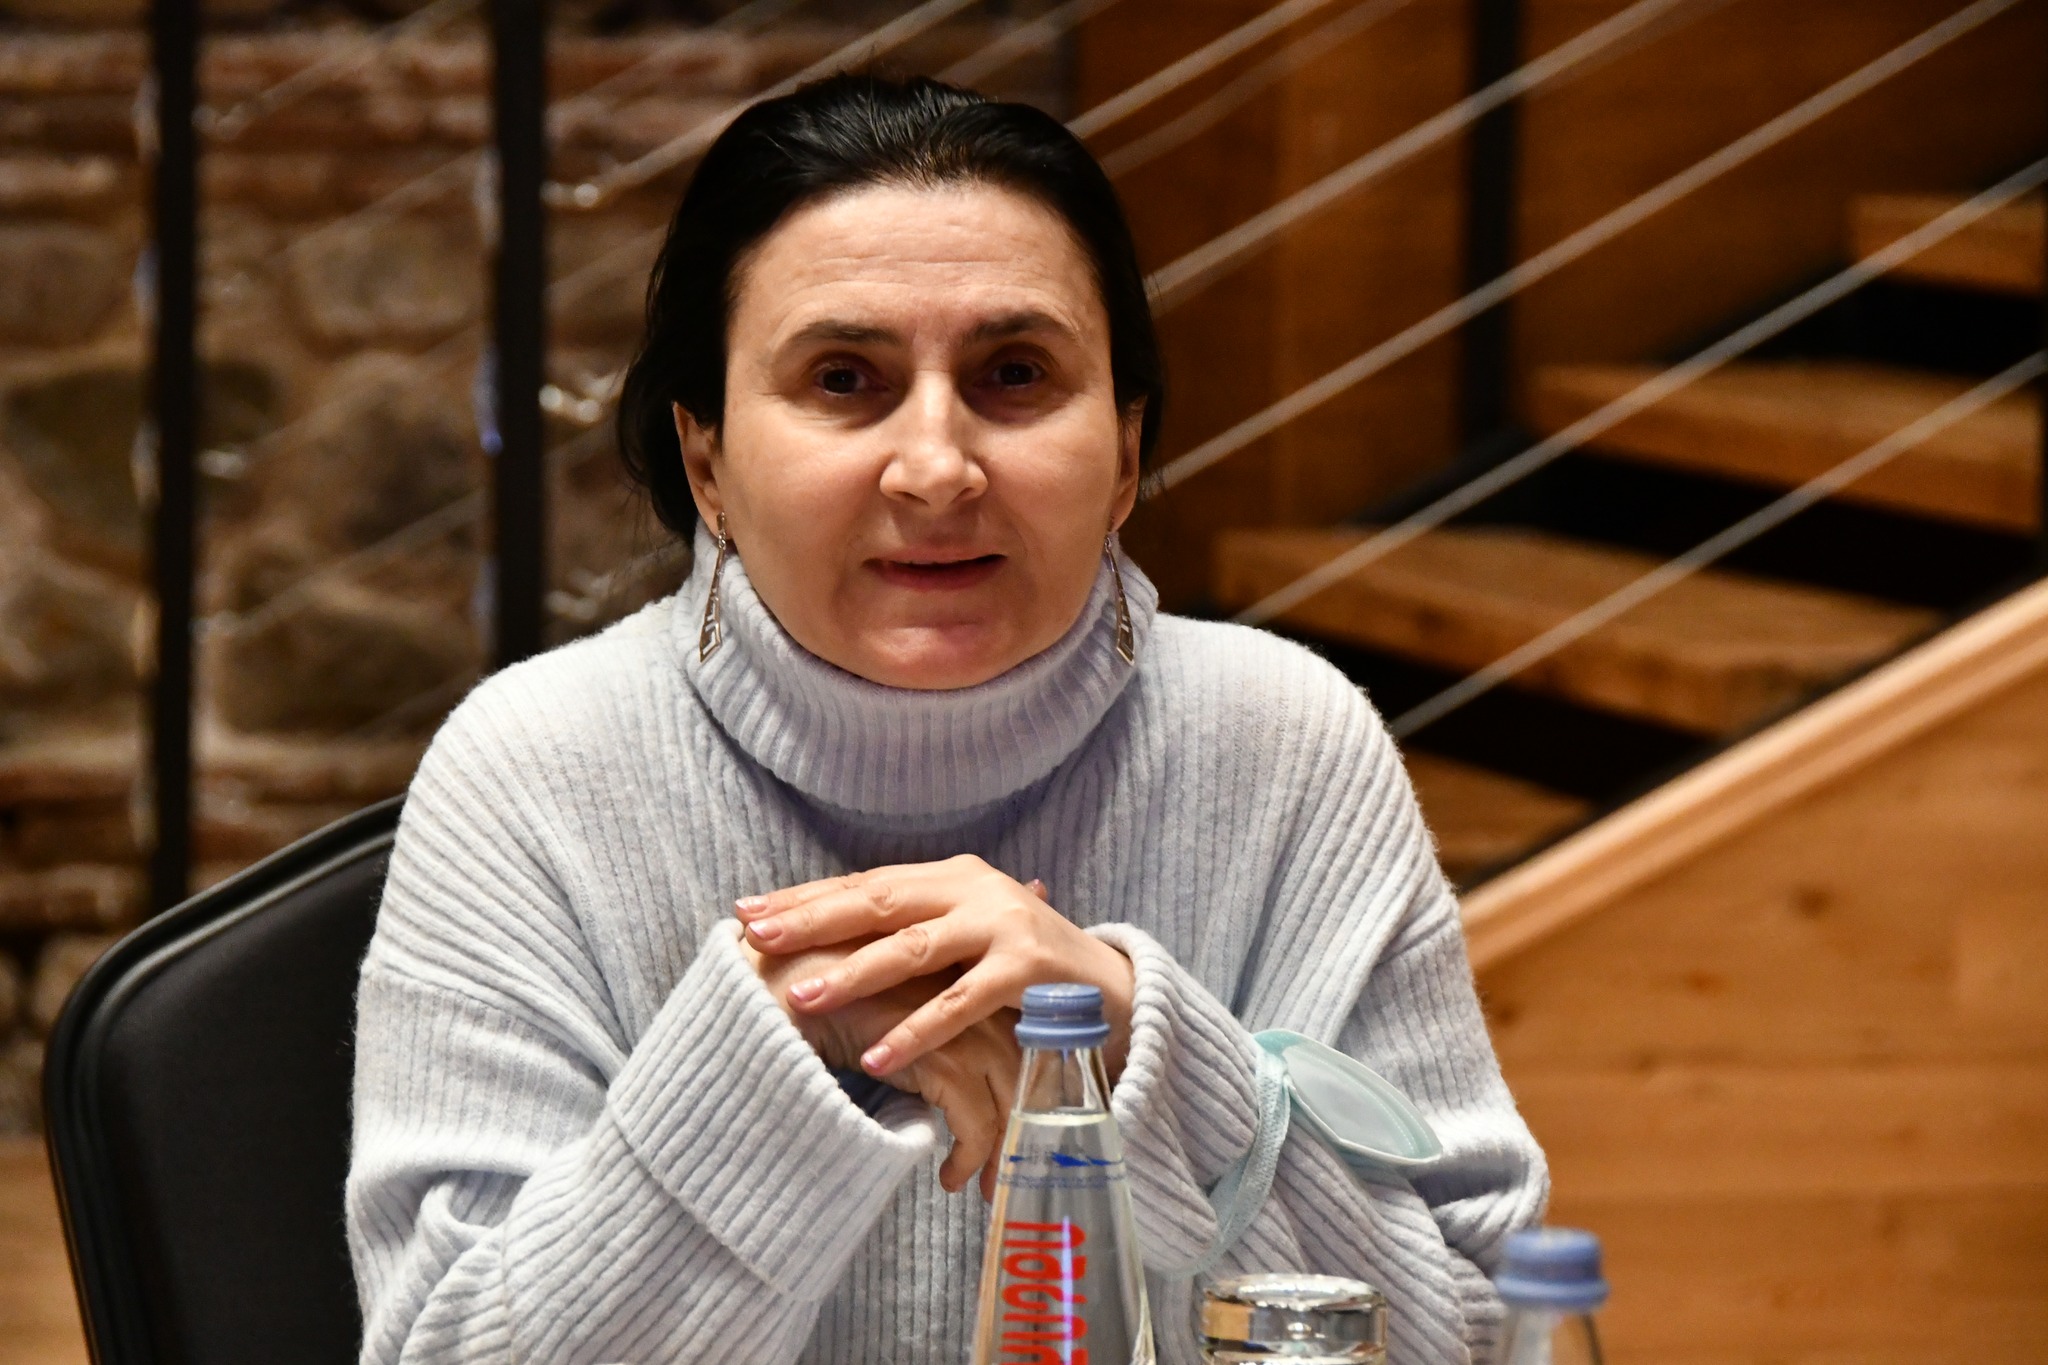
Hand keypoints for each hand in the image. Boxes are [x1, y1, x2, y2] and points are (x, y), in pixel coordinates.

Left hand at [735, 856, 1134, 1079]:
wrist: (1116, 993)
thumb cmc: (1025, 974)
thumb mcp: (966, 941)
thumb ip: (912, 933)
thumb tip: (823, 937)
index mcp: (952, 876)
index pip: (866, 882)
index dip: (806, 897)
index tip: (748, 911)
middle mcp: (975, 888)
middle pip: (878, 900)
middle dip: (812, 919)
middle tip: (754, 937)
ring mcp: (1004, 924)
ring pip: (913, 948)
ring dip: (853, 974)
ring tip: (801, 997)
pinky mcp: (1028, 970)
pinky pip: (961, 1003)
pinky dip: (917, 1030)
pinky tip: (877, 1055)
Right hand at [740, 936, 1021, 1195]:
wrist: (764, 980)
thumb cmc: (806, 986)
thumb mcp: (871, 995)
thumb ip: (908, 1017)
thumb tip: (937, 1070)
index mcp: (955, 963)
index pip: (1017, 1022)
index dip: (1027, 1072)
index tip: (1024, 1113)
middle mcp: (966, 984)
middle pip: (1026, 1058)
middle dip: (1026, 1115)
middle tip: (1010, 1164)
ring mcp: (953, 1016)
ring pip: (1005, 1094)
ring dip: (997, 1148)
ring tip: (980, 1184)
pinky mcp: (932, 1052)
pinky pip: (973, 1117)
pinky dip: (968, 1154)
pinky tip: (949, 1178)